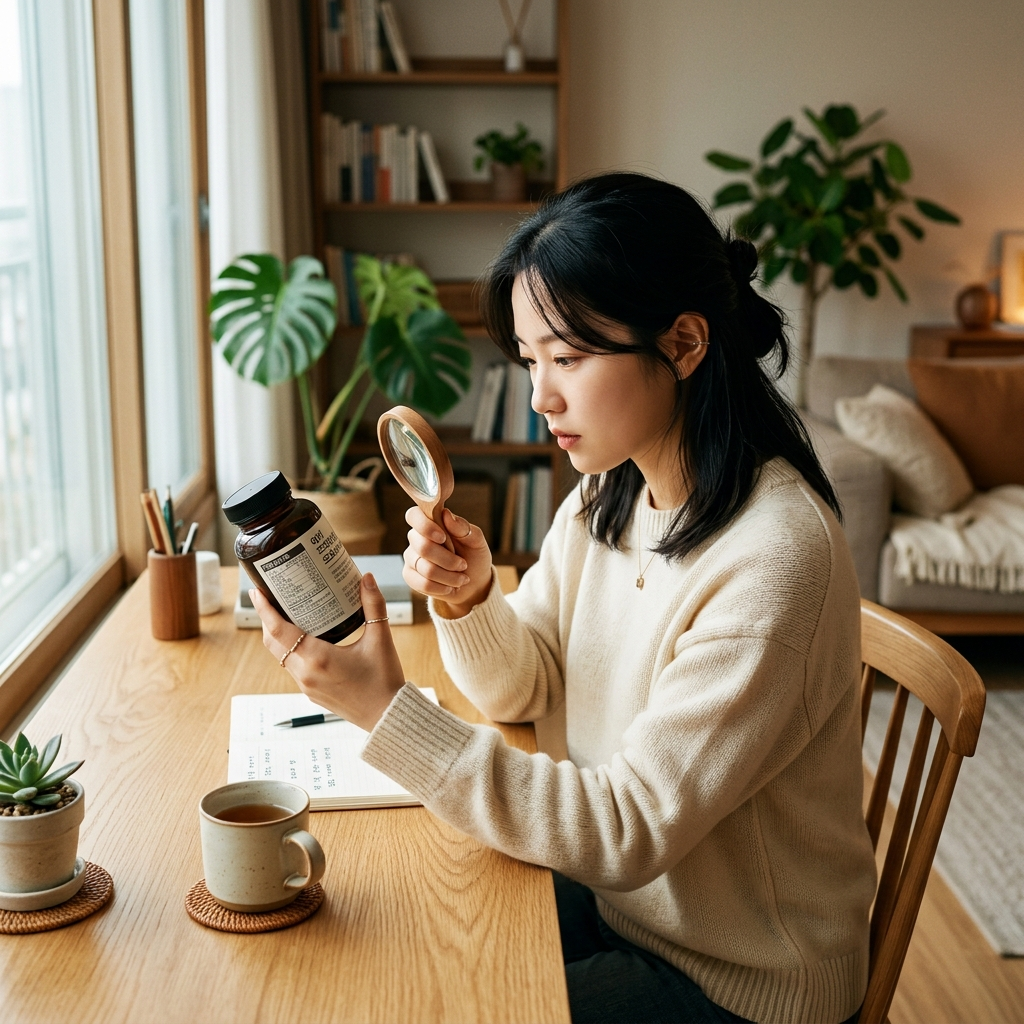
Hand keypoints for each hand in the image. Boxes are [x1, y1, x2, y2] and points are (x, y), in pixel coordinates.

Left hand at [249, 574, 405, 731]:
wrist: (387, 716)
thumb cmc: (384, 681)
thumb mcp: (380, 639)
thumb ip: (373, 605)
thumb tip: (366, 578)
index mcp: (318, 659)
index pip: (280, 630)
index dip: (265, 610)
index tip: (257, 591)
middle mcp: (305, 673)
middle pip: (273, 642)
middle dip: (267, 618)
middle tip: (269, 596)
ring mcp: (306, 685)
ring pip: (280, 655)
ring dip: (277, 634)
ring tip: (282, 613)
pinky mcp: (311, 692)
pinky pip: (292, 666)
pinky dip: (290, 649)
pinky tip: (302, 637)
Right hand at [403, 507, 491, 617]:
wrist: (473, 583)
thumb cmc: (474, 557)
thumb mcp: (476, 541)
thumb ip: (463, 528)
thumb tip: (447, 515)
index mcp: (431, 522)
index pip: (414, 515)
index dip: (425, 527)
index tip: (443, 538)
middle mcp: (417, 538)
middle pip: (423, 547)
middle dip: (448, 560)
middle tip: (463, 564)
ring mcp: (411, 557)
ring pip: (425, 568)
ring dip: (449, 576)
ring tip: (462, 578)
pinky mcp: (410, 576)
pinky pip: (422, 583)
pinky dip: (442, 587)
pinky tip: (450, 587)